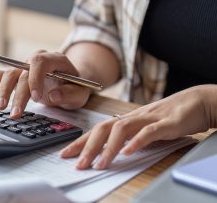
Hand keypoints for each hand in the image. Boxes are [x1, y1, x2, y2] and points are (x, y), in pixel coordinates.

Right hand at [0, 50, 91, 117]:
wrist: (68, 84)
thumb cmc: (74, 87)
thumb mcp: (80, 93)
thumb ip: (70, 94)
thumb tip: (54, 95)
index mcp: (55, 59)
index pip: (40, 62)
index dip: (35, 79)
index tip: (36, 98)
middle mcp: (37, 59)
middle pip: (22, 72)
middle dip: (18, 94)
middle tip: (16, 114)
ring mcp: (25, 65)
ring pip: (9, 73)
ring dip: (3, 91)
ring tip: (1, 108)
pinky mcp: (16, 73)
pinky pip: (1, 75)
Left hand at [60, 85, 213, 169]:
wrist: (197, 101)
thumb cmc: (169, 117)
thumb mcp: (145, 129)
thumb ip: (129, 138)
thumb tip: (112, 152)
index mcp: (126, 120)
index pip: (98, 131)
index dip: (81, 142)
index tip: (66, 154)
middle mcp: (133, 118)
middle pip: (103, 129)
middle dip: (87, 147)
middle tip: (77, 164)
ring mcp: (148, 118)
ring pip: (121, 129)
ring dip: (108, 148)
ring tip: (99, 164)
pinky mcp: (166, 123)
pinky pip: (148, 132)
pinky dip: (136, 141)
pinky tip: (127, 152)